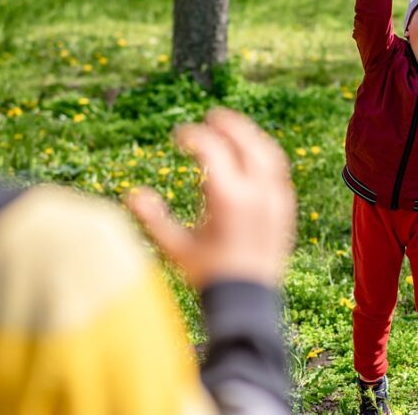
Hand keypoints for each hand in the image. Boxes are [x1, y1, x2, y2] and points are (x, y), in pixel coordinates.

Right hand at [127, 108, 295, 288]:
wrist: (249, 301)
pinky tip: (252, 156)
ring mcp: (276, 199)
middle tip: (211, 116)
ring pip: (268, 152)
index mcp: (228, 197)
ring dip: (249, 135)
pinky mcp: (286, 208)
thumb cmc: (209, 276)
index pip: (212, 148)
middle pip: (245, 141)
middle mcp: (257, 193)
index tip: (178, 136)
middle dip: (227, 124)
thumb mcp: (176, 248)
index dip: (193, 136)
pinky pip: (278, 170)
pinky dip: (264, 155)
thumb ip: (153, 219)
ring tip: (233, 129)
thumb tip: (131, 193)